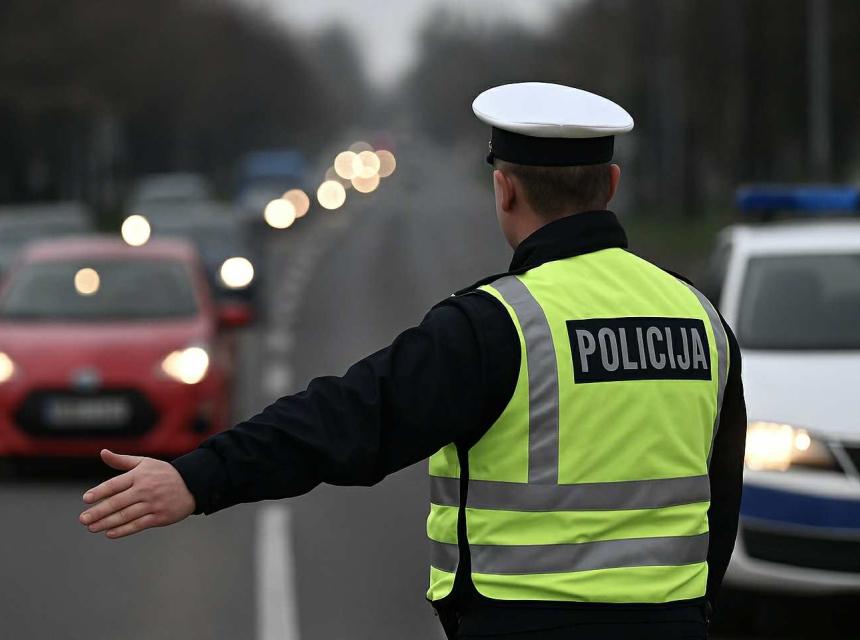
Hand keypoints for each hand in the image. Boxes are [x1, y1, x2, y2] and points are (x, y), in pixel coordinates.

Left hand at [79, 449, 195, 538]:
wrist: (192, 485)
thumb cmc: (164, 473)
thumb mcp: (145, 463)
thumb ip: (122, 461)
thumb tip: (102, 452)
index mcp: (139, 475)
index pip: (115, 484)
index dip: (99, 492)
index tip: (85, 499)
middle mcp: (145, 490)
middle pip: (117, 503)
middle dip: (98, 512)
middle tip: (83, 519)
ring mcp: (153, 504)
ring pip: (125, 516)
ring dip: (106, 523)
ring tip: (92, 527)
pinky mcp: (159, 517)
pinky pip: (138, 525)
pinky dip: (123, 530)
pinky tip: (109, 533)